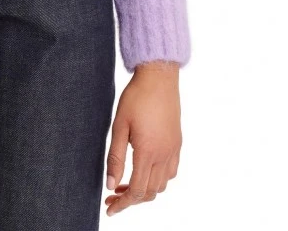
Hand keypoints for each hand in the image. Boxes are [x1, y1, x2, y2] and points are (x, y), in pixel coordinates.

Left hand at [105, 61, 181, 216]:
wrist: (159, 78)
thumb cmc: (136, 98)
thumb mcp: (119, 126)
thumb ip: (115, 157)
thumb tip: (110, 184)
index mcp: (147, 152)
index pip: (136, 190)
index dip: (122, 203)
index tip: (109, 208)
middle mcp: (164, 155)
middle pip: (149, 192)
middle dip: (130, 199)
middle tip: (112, 197)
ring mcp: (173, 150)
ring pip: (162, 185)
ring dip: (144, 190)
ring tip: (125, 183)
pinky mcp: (177, 143)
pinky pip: (171, 172)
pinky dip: (158, 179)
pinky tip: (144, 170)